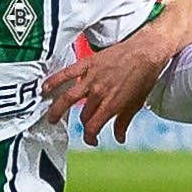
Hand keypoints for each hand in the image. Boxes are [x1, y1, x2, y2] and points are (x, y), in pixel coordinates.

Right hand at [41, 33, 166, 148]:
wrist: (146, 52)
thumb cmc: (144, 77)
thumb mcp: (136, 104)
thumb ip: (123, 122)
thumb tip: (119, 138)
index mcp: (111, 105)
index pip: (92, 127)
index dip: (90, 137)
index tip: (92, 139)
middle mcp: (99, 93)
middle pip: (83, 115)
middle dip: (83, 123)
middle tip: (81, 125)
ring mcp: (91, 78)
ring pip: (67, 98)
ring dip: (56, 110)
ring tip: (51, 117)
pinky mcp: (87, 64)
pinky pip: (66, 74)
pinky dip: (54, 81)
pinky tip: (45, 89)